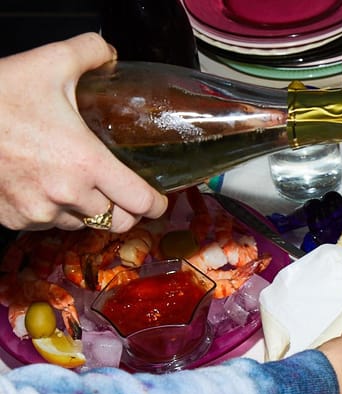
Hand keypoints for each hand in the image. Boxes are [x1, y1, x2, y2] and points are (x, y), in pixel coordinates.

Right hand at [0, 33, 166, 231]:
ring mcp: (38, 212)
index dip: (155, 202)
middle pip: (117, 221)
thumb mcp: (48, 64)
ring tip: (76, 180)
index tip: (158, 198)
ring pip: (82, 223)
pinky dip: (54, 210)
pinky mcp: (14, 219)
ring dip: (87, 208)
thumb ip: (88, 53)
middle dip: (125, 208)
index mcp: (85, 163)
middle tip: (121, 190)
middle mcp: (65, 195)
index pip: (140, 202)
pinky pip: (47, 224)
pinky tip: (46, 185)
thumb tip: (109, 54)